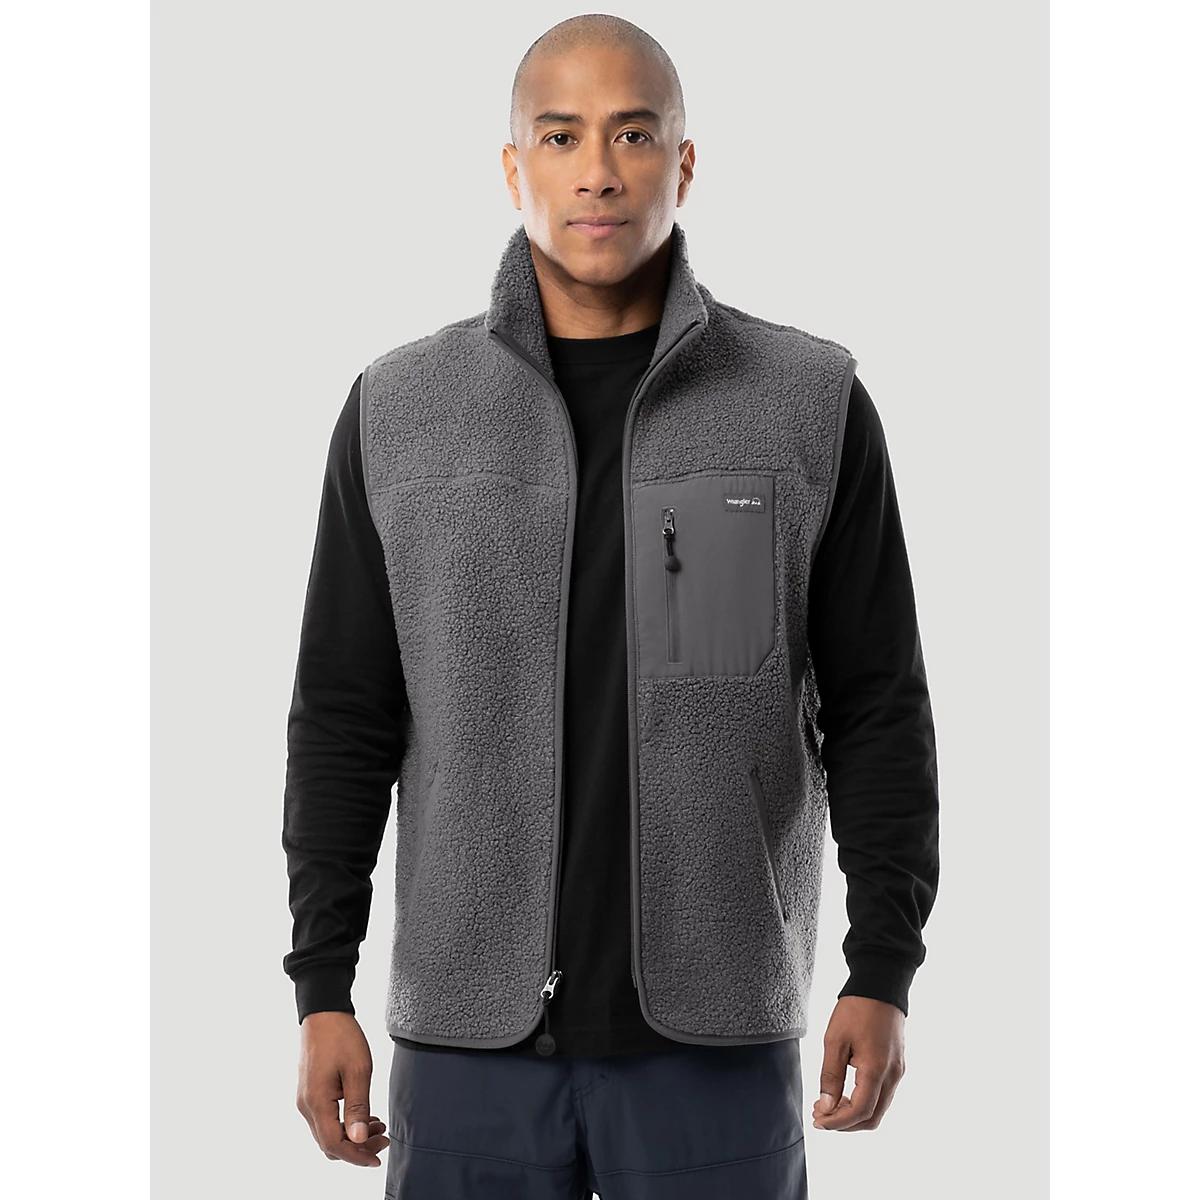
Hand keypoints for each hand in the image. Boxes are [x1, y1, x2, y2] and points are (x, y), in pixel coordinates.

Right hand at [296, 1011, 390, 1166]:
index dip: (357, 1156)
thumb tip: (357, 1140)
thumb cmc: (342, 1037)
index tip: (378, 1157)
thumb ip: (358, 1107)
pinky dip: (345, 1124)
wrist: (324, 1012)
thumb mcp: (358, 1070)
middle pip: (329, 1143)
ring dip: (352, 1136)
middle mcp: (306, 1106)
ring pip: (328, 1133)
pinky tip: (365, 1116)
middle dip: (357, 1147)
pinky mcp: (310, 1092)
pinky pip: (326, 1119)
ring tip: (379, 1127)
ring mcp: (306, 1100)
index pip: (334, 1144)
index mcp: (316, 1102)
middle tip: (384, 1139)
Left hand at [811, 995, 905, 1131]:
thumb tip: (826, 1105)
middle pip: (872, 1118)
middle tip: (820, 1115)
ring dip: (854, 1114)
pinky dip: (864, 1102)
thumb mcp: (834, 1040)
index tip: (818, 1120)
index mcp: (876, 1069)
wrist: (880, 986)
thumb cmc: (856, 1009)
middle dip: (845, 1123)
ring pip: (878, 1109)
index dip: (838, 1122)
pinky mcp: (897, 1066)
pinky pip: (882, 1095)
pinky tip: (844, 1093)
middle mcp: (892, 1075)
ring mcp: (898, 1072)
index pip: (860, 1111)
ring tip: (828, 1104)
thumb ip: (830, 1075)